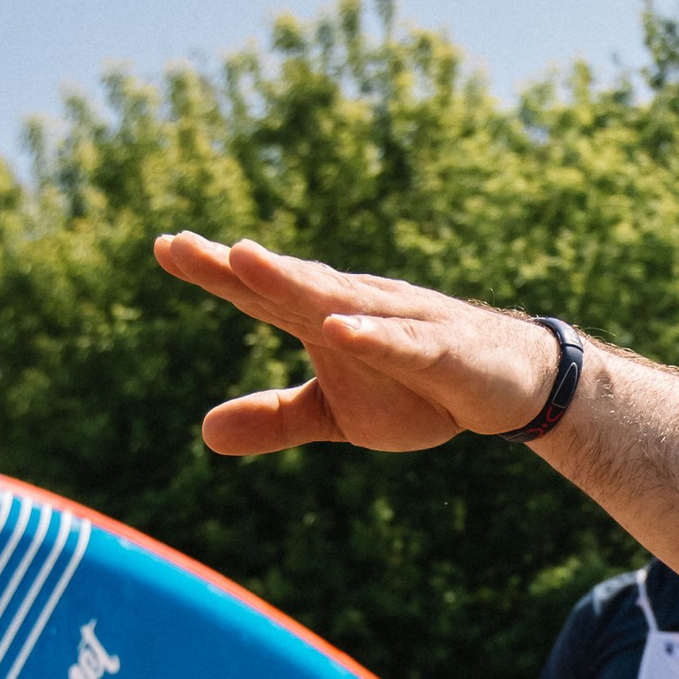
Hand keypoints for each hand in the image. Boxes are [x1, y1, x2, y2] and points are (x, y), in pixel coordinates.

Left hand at [152, 233, 559, 458]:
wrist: (513, 387)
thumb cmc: (420, 390)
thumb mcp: (338, 415)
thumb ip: (275, 418)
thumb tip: (203, 433)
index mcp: (324, 320)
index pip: (261, 294)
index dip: (215, 271)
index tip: (165, 246)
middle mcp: (356, 307)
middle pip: (289, 283)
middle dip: (239, 266)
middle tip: (184, 245)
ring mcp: (399, 323)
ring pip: (339, 299)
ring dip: (292, 280)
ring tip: (245, 260)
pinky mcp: (443, 349)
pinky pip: (402, 342)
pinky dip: (370, 335)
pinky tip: (337, 328)